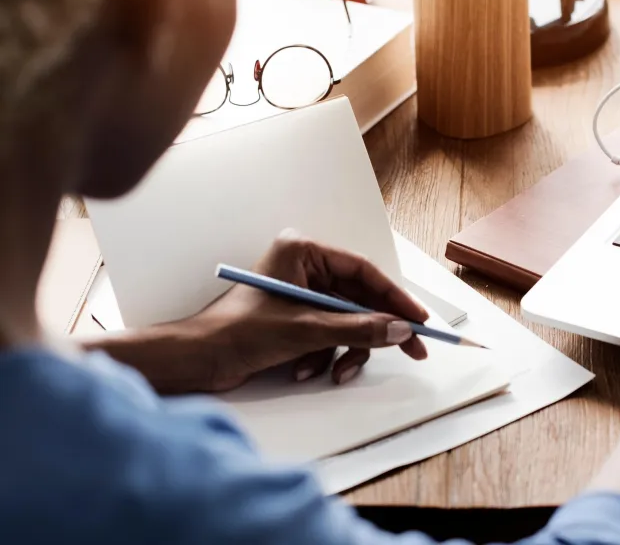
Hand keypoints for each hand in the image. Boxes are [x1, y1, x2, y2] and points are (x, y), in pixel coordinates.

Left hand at [182, 230, 428, 391]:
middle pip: (360, 299)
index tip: (418, 319)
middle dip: (376, 330)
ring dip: (345, 350)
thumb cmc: (236, 332)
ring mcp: (300, 295)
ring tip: (336, 372)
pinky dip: (325, 356)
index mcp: (303, 252)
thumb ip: (358, 329)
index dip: (395, 297)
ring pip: (348, 322)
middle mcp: (304, 269)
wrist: (196, 361)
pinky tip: (305, 371)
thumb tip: (400, 330)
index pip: (363, 271)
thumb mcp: (306, 331)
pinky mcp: (295, 320)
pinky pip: (330, 336)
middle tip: (412, 350)